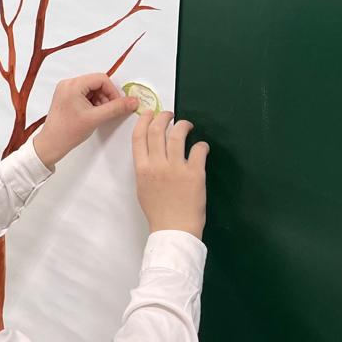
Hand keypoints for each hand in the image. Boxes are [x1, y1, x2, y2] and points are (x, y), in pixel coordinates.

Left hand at [33, 73, 137, 166]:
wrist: (51, 144)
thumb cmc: (69, 131)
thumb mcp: (96, 118)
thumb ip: (116, 108)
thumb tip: (134, 101)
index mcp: (73, 85)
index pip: (101, 79)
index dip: (112, 91)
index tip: (117, 105)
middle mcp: (68, 83)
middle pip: (96, 83)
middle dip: (106, 96)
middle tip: (108, 111)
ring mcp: (66, 90)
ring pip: (91, 89)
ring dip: (100, 100)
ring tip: (100, 114)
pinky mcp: (66, 97)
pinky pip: (84, 94)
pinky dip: (93, 102)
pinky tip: (93, 114)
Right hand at [132, 112, 208, 238]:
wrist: (174, 229)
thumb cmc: (157, 211)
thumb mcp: (142, 187)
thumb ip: (146, 169)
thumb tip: (153, 153)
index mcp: (142, 169)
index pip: (139, 137)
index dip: (144, 120)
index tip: (150, 113)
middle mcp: (157, 165)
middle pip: (157, 130)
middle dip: (164, 117)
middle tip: (170, 115)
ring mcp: (176, 168)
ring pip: (178, 135)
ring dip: (183, 125)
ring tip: (187, 125)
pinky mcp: (195, 173)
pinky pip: (198, 150)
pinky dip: (201, 145)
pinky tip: (202, 147)